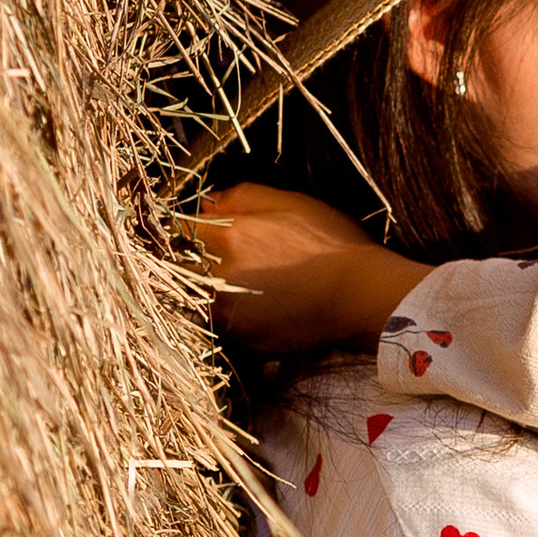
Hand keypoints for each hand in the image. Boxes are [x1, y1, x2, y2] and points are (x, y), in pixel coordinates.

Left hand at [190, 182, 423, 349]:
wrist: (359, 296)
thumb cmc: (330, 246)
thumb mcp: (290, 202)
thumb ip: (241, 196)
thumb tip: (210, 202)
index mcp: (227, 238)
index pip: (178, 230)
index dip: (186, 228)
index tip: (198, 230)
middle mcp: (219, 277)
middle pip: (180, 268)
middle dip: (192, 260)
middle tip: (220, 256)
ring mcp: (229, 313)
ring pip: (198, 298)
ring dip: (210, 288)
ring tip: (246, 281)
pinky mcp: (242, 340)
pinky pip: (221, 324)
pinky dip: (231, 314)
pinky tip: (260, 304)